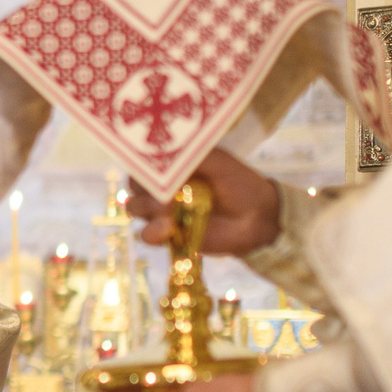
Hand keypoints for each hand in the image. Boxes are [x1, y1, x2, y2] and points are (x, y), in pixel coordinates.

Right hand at [124, 148, 280, 254]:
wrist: (257, 216)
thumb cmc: (238, 182)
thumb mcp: (217, 160)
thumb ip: (191, 156)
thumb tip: (165, 157)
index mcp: (172, 166)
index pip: (142, 161)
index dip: (139, 164)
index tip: (146, 166)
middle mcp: (164, 187)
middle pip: (134, 185)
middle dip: (141, 187)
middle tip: (159, 190)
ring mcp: (165, 212)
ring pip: (135, 208)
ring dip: (145, 208)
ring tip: (167, 209)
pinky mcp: (170, 235)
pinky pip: (147, 235)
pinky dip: (152, 231)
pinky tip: (169, 228)